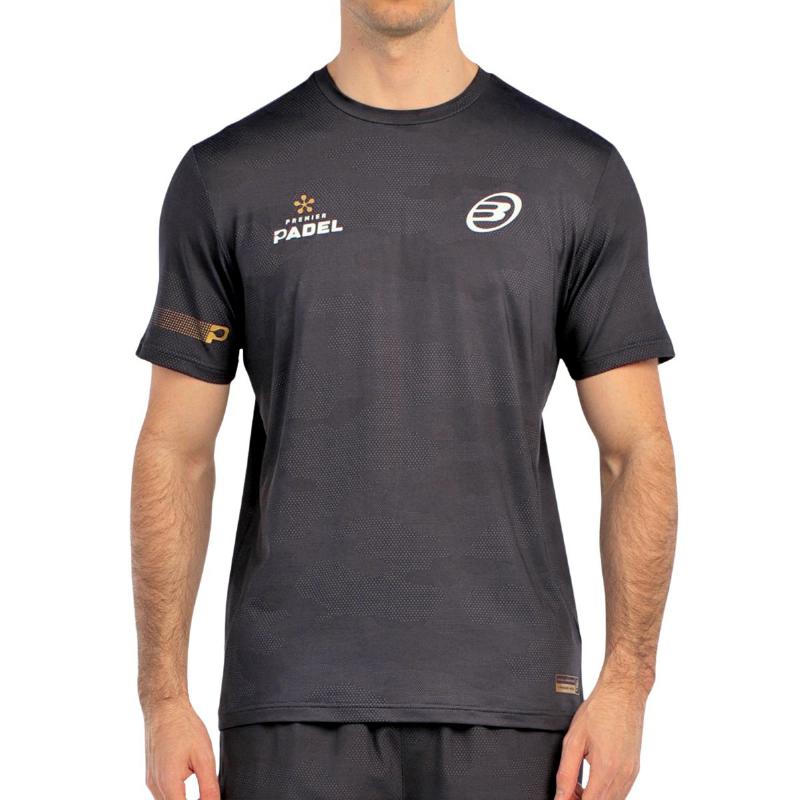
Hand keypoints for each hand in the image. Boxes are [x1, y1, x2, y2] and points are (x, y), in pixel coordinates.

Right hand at [143, 698, 219, 799]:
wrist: (165, 708)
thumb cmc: (184, 727)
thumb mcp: (204, 757)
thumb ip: (209, 787)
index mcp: (169, 783)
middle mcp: (155, 786)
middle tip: (207, 795)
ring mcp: (151, 782)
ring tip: (201, 794)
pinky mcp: (151, 776)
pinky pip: (162, 795)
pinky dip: (175, 797)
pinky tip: (188, 789)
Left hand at [554, 682, 646, 799]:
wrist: (623, 693)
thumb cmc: (599, 710)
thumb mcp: (574, 739)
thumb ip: (566, 772)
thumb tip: (560, 796)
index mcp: (606, 769)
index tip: (562, 798)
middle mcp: (623, 776)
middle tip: (566, 791)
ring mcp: (631, 774)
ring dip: (593, 798)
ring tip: (576, 785)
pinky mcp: (634, 770)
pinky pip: (620, 792)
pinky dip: (604, 792)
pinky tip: (591, 780)